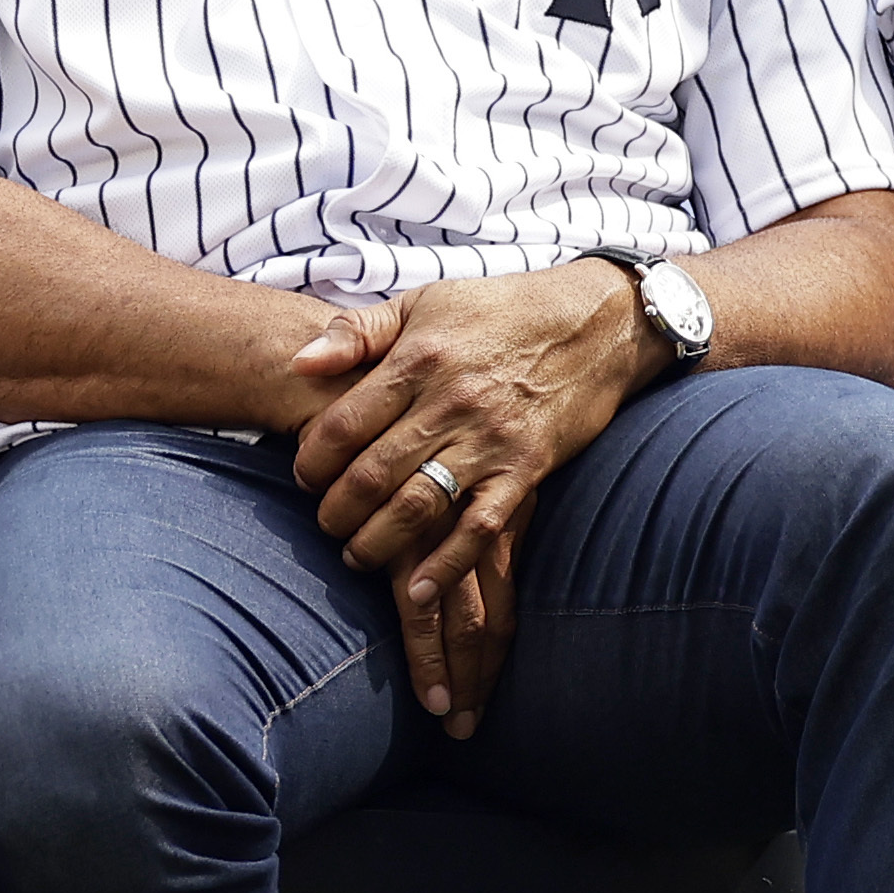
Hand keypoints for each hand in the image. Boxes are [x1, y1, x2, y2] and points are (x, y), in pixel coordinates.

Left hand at [286, 264, 652, 720]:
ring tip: (355, 555)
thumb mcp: (423, 303)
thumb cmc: (499, 311)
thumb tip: (298, 362)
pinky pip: (480, 527)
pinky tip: (419, 589)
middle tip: (325, 525)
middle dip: (336, 511)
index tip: (304, 476)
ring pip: (417, 506)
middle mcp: (450, 402)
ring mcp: (490, 441)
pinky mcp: (526, 470)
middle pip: (372, 473)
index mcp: (417, 360)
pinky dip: (447, 563)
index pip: (342, 424)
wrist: (595, 322)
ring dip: (376, 542)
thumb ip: (356, 332)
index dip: (311, 460)